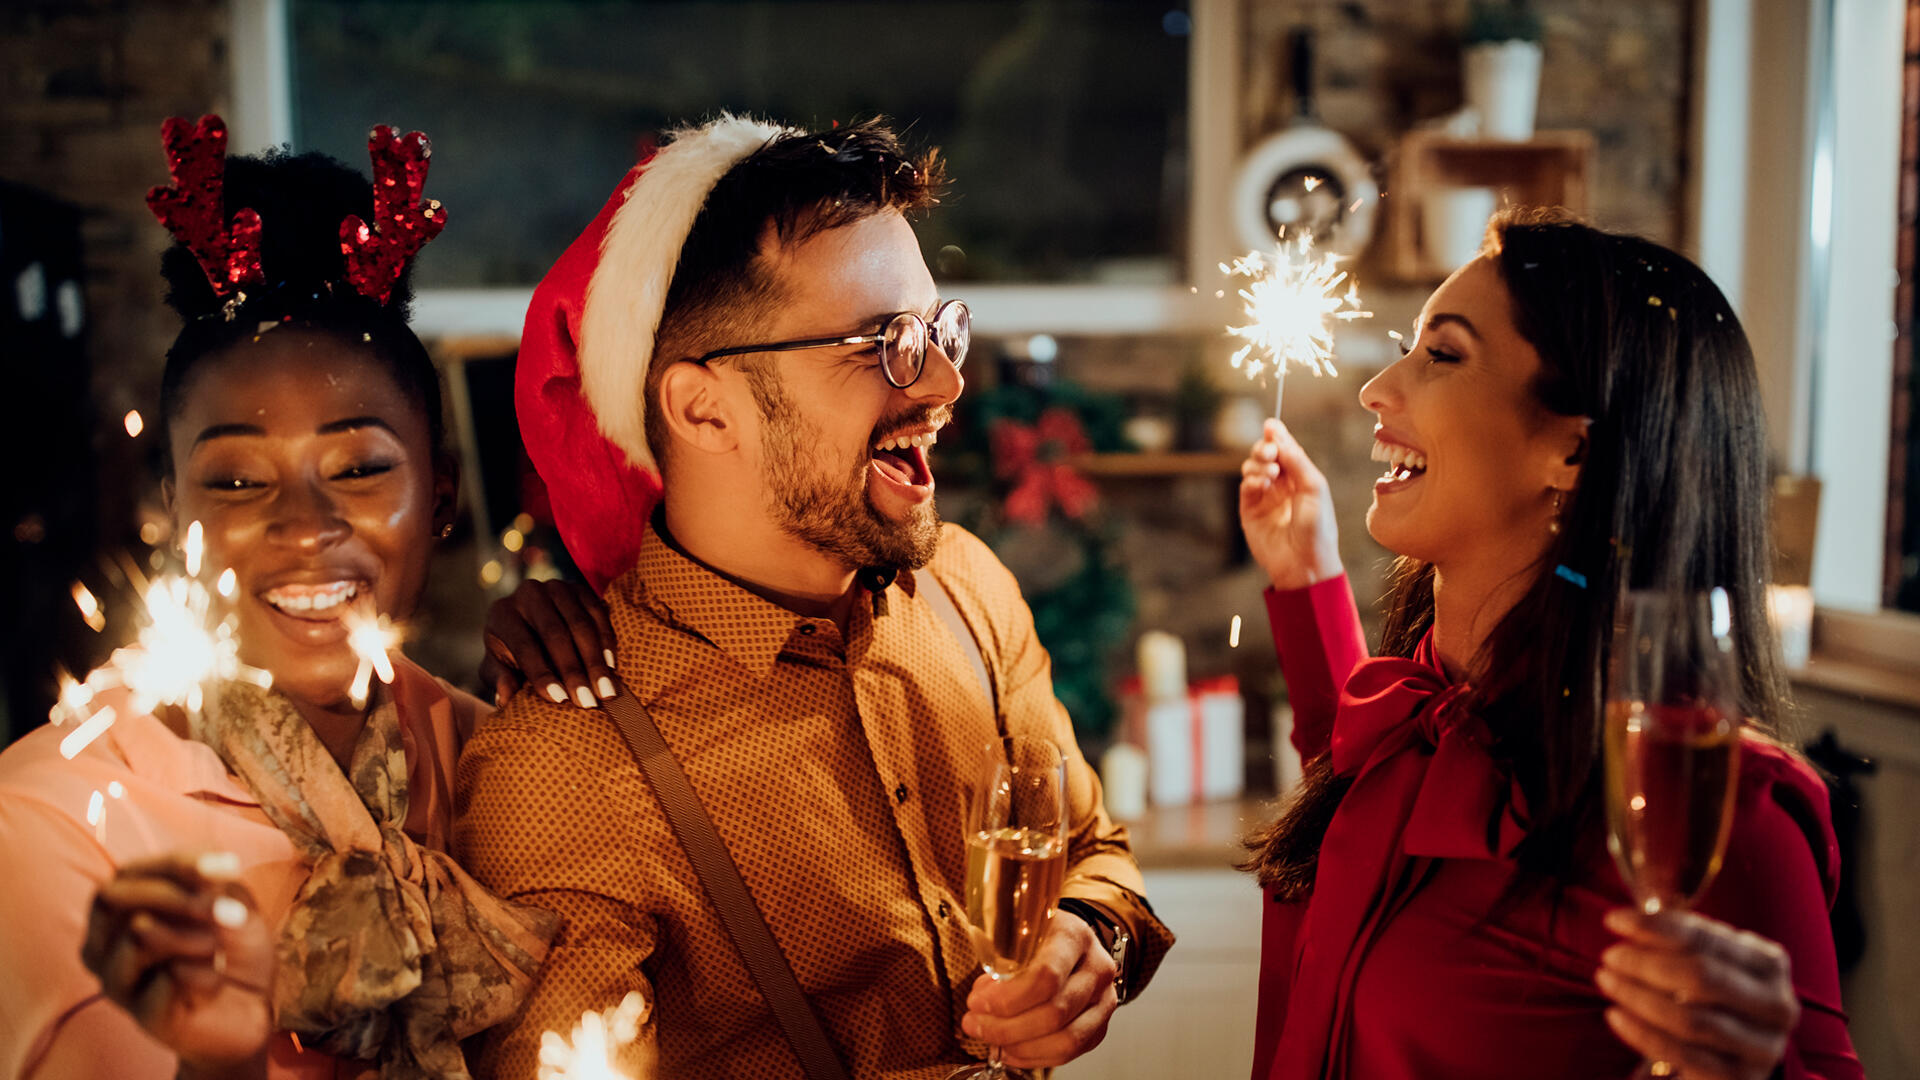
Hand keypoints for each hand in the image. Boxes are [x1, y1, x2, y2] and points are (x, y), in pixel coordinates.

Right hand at [81, 853, 274, 1075]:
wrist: (252, 1006)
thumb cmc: (232, 945)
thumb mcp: (232, 900)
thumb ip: (217, 884)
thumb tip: (211, 875)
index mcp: (120, 909)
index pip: (128, 872)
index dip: (178, 865)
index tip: (231, 867)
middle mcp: (103, 944)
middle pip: (113, 899)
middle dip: (178, 895)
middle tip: (229, 910)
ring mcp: (116, 981)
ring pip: (138, 936)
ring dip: (196, 933)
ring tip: (219, 947)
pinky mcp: (142, 1015)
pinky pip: (171, 978)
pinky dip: (208, 972)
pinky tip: (217, 982)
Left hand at [479, 579, 618, 708]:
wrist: (530, 621)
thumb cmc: (511, 651)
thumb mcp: (498, 666)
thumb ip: (500, 680)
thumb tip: (507, 699)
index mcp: (502, 614)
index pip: (524, 646)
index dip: (542, 674)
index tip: (560, 700)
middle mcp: (528, 594)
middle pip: (555, 634)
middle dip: (573, 670)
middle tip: (588, 702)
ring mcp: (557, 588)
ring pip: (580, 625)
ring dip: (595, 661)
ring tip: (605, 691)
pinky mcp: (580, 589)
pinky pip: (598, 614)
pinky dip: (607, 641)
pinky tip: (611, 666)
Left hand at [961, 910, 1117, 1069]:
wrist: (1064, 943)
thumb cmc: (1035, 938)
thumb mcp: (1015, 933)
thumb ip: (998, 961)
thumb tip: (982, 999)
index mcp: (1074, 937)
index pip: (1047, 976)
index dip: (1008, 998)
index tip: (978, 1003)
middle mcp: (1097, 968)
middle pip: (1055, 1012)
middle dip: (1006, 1026)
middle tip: (974, 1023)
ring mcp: (1104, 1000)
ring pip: (1065, 1039)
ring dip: (1019, 1046)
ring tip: (990, 1038)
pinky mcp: (1099, 1026)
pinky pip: (1069, 1053)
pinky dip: (1033, 1057)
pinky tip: (1009, 1050)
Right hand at [1239, 418, 1341, 590]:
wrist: (1305, 563)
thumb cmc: (1318, 528)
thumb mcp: (1314, 486)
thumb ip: (1296, 458)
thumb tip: (1276, 432)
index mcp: (1300, 478)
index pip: (1285, 449)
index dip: (1277, 436)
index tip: (1271, 425)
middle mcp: (1281, 485)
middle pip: (1265, 454)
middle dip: (1265, 447)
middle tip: (1270, 450)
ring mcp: (1264, 497)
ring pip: (1252, 467)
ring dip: (1258, 462)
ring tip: (1271, 470)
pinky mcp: (1249, 510)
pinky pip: (1245, 485)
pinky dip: (1252, 478)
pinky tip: (1263, 482)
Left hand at [1596, 907, 1800, 1079]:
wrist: (1731, 1054)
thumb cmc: (1711, 995)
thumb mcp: (1704, 960)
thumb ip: (1675, 938)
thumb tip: (1625, 920)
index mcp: (1770, 963)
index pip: (1706, 937)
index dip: (1655, 926)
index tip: (1614, 920)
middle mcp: (1776, 1005)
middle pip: (1701, 976)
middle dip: (1645, 963)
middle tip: (1610, 956)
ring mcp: (1763, 1047)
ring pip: (1689, 1018)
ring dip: (1637, 996)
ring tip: (1607, 981)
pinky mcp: (1739, 1078)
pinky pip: (1681, 1053)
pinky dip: (1641, 1032)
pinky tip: (1615, 1015)